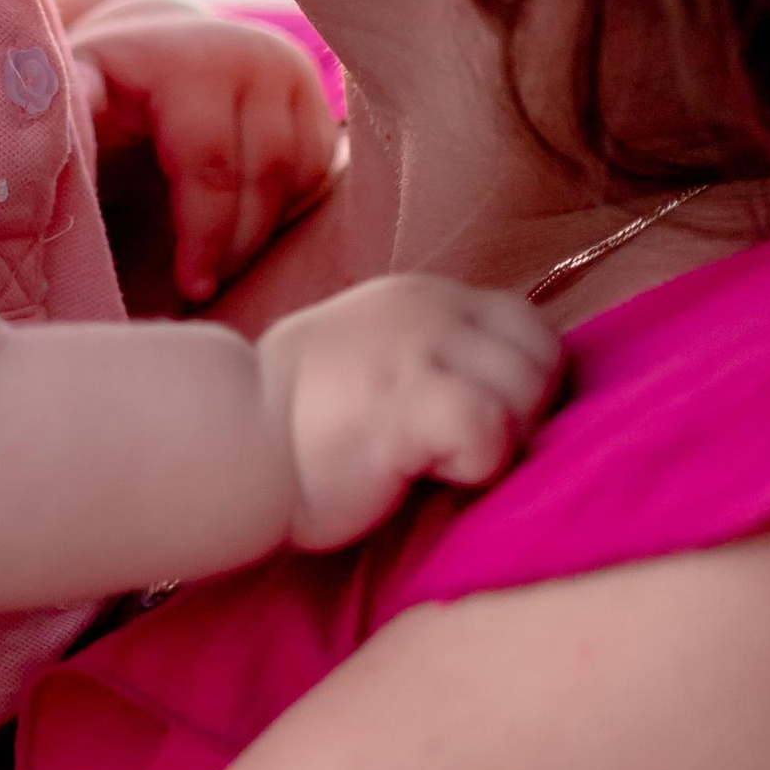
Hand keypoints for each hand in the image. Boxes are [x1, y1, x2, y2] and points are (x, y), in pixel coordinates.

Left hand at [68, 0, 339, 303]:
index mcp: (187, 60)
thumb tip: (71, 137)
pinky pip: (318, 169)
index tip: (189, 288)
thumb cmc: (103, 83)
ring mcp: (290, 69)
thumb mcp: (74, 91)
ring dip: (263, 229)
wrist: (153, 38)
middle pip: (265, 174)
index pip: (210, 163)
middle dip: (236, 244)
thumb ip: (72, 116)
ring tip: (220, 262)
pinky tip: (244, 225)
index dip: (203, 234)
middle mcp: (250, 55)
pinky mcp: (316, 91)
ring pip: (299, 174)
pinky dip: (286, 207)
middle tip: (203, 287)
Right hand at [255, 275, 561, 548]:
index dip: (523, 381)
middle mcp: (427, 308)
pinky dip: (474, 465)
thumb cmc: (297, 426)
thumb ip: (435, 356)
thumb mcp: (374, 358)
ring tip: (432, 461)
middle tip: (458, 450)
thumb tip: (509, 396)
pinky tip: (420, 472)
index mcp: (420, 297)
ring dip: (497, 444)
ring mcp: (419, 348)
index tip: (480, 423)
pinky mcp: (410, 399)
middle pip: (541, 359)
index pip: (526, 324)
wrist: (227, 444)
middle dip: (521, 416)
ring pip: (527, 392)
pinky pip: (490, 430)